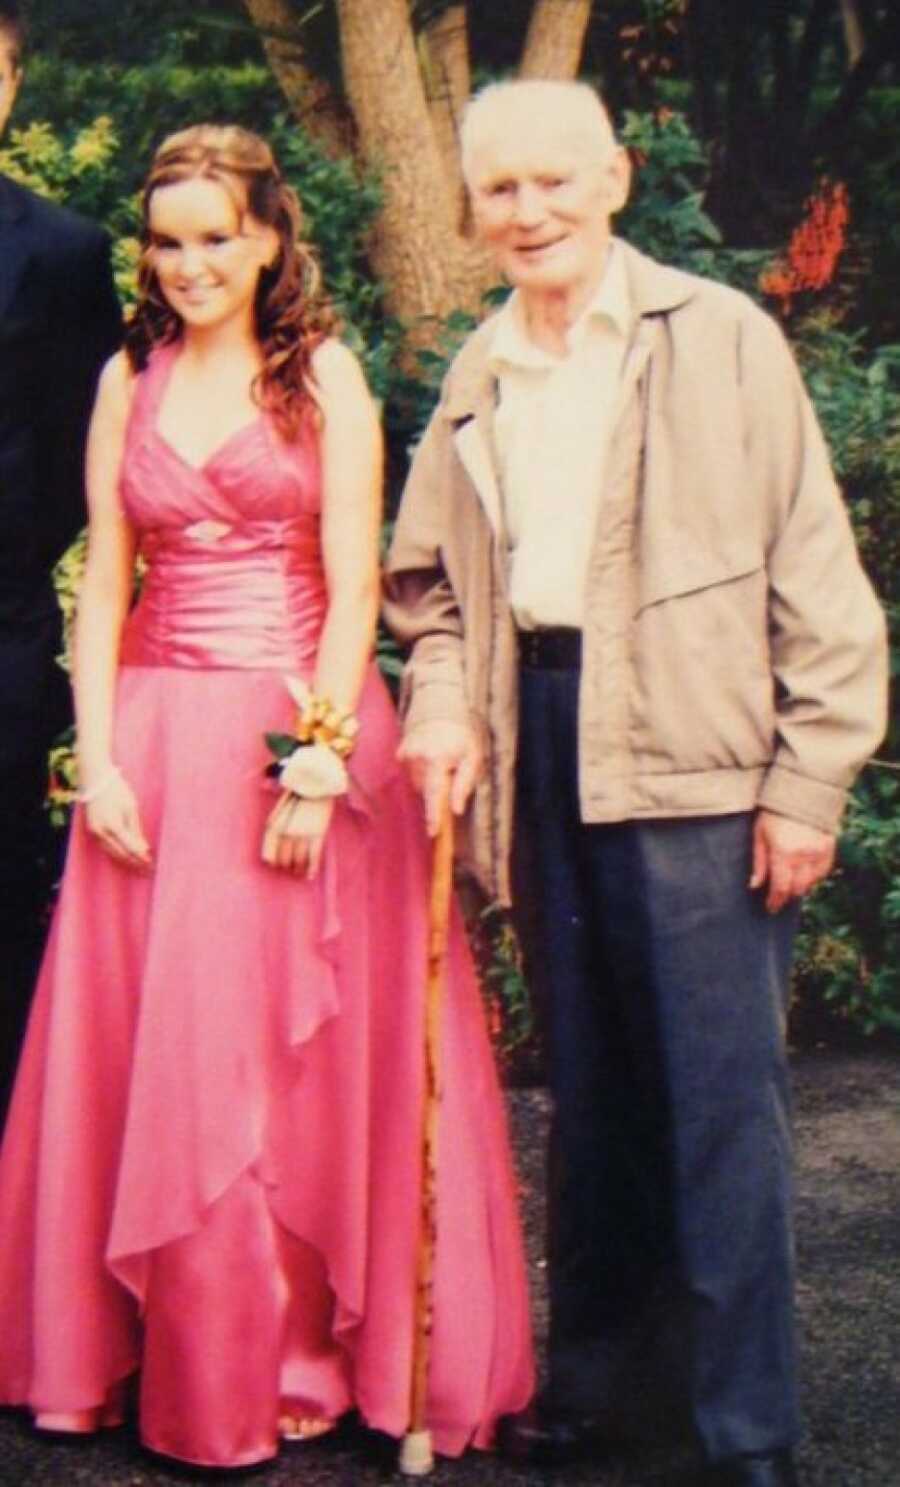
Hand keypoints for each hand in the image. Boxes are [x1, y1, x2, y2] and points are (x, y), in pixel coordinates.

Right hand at [84, 771, 152, 871]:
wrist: (96, 779)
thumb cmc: (117, 791)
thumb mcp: (131, 808)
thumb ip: (136, 830)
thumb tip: (143, 849)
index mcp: (113, 825)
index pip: (130, 848)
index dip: (141, 858)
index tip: (151, 864)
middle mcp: (101, 832)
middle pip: (120, 854)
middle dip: (134, 862)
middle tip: (147, 870)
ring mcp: (94, 832)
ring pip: (112, 853)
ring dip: (125, 860)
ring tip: (139, 866)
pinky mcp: (92, 830)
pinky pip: (105, 846)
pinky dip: (116, 853)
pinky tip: (126, 856)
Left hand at [262, 791, 333, 876]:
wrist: (316, 783)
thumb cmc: (298, 795)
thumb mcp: (279, 809)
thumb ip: (275, 827)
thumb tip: (271, 846)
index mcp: (274, 826)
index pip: (269, 854)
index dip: (273, 862)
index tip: (277, 866)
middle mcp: (286, 832)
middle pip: (284, 859)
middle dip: (286, 866)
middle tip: (290, 869)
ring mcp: (302, 834)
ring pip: (299, 861)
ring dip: (298, 869)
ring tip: (299, 872)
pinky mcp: (318, 834)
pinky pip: (313, 857)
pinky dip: (312, 869)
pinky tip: (310, 875)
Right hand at [397, 719, 481, 836]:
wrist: (441, 706)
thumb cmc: (461, 734)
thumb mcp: (472, 757)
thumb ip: (464, 784)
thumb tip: (456, 809)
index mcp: (437, 759)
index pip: (435, 793)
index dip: (434, 815)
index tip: (433, 832)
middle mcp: (417, 758)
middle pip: (427, 790)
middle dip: (439, 790)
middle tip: (451, 772)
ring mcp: (406, 755)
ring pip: (419, 783)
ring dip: (430, 781)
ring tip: (441, 761)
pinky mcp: (400, 753)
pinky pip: (412, 774)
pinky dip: (421, 773)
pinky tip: (430, 758)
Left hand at [749, 809, 835, 913]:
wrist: (801, 789)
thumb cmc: (774, 811)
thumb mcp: (759, 834)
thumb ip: (759, 862)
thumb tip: (755, 886)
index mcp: (783, 853)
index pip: (781, 888)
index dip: (775, 901)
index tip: (771, 908)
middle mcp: (804, 855)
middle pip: (798, 888)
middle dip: (787, 895)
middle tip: (779, 896)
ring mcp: (819, 851)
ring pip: (812, 882)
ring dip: (801, 886)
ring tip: (790, 884)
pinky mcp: (830, 846)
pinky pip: (824, 871)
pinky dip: (814, 876)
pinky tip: (805, 874)